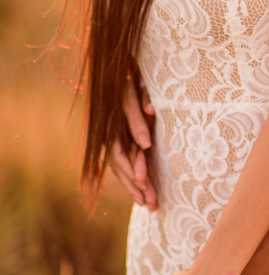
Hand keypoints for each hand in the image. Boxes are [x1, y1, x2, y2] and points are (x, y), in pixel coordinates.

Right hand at [109, 75, 157, 208]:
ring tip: (150, 205)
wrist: (118, 68)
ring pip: (123, 168)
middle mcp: (111, 136)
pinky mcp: (124, 140)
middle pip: (121, 166)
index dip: (131, 167)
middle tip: (151, 203)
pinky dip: (134, 178)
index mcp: (111, 126)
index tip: (144, 179)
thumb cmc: (126, 78)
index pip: (119, 153)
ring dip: (136, 187)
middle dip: (136, 186)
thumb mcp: (131, 92)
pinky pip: (127, 163)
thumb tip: (146, 143)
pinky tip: (142, 192)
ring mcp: (117, 139)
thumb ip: (137, 116)